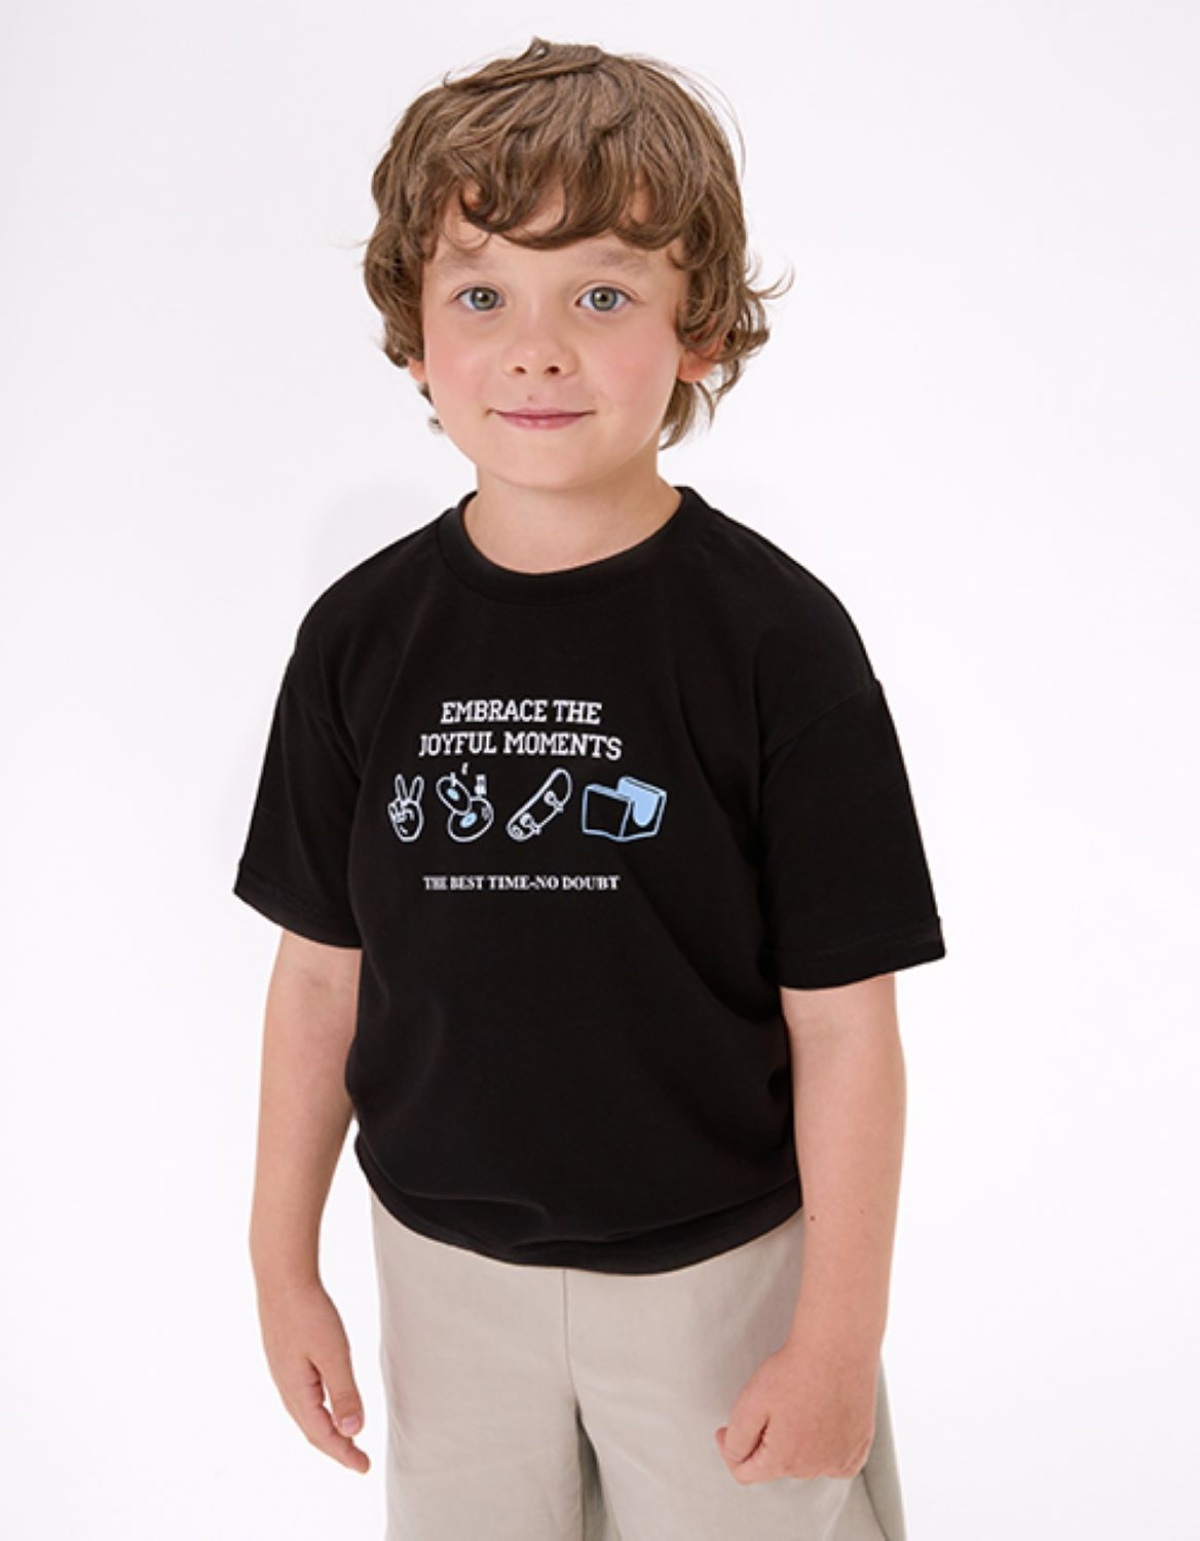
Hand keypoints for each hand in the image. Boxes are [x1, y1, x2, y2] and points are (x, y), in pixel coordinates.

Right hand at [255, 1275, 369, 1472]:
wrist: (282, 1278)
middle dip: (336, 1447)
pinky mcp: (285, 1359)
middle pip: (312, 1429)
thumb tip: (353, 1431)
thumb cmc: (308, 1312)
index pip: (322, 1434)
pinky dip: (318, 1410)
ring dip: (326, 1430)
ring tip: (346, 1439)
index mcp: (297, 1391)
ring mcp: (283, 1373)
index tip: (364, 1467)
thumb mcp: (333, 1354)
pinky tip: (326, 1404)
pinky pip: (302, 1397)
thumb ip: (344, 1393)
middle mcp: (286, 1387)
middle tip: (358, 1460)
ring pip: (306, 1414)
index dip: (344, 1453)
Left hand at [715, 1338, 876, 1484]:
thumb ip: (736, 1440)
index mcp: (784, 1460)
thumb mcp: (750, 1403)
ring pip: (806, 1463)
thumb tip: (734, 1454)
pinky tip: (822, 1426)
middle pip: (777, 1466)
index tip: (727, 1429)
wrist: (835, 1348)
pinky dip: (826, 1451)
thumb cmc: (795, 1371)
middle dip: (765, 1443)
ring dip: (795, 1444)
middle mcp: (813, 1467)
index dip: (730, 1449)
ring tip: (796, 1407)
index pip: (746, 1473)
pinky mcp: (859, 1446)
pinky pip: (836, 1462)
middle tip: (768, 1406)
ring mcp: (840, 1458)